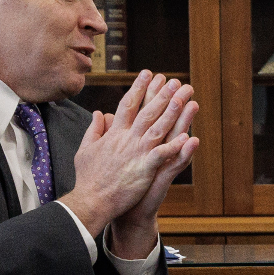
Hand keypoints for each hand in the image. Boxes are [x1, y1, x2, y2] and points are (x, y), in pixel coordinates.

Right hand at [64, 71, 199, 240]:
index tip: (148, 73)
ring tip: (184, 98)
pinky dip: (174, 146)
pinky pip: (162, 155)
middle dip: (162, 94)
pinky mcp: (143, 169)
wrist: (91, 201)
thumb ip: (95, 130)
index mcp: (114, 134)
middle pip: (147, 112)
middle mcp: (127, 140)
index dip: (139, 88)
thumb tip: (99, 113)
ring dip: (171, 113)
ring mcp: (136, 154)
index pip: (128, 105)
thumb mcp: (86, 149)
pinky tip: (187, 137)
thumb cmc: (89, 178)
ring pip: (157, 128)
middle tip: (175, 80)